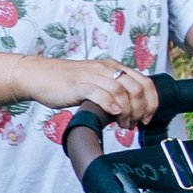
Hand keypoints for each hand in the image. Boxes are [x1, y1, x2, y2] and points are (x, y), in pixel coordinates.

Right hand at [31, 56, 159, 127]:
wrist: (40, 76)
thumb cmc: (67, 83)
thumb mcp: (97, 83)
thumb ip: (114, 92)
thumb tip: (131, 110)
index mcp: (114, 67)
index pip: (145, 82)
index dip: (152, 102)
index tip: (148, 118)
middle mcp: (106, 69)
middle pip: (137, 88)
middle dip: (140, 110)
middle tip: (134, 123)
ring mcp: (92, 76)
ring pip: (121, 91)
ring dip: (127, 111)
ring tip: (123, 124)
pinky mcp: (78, 85)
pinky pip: (99, 92)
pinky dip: (110, 104)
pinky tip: (112, 113)